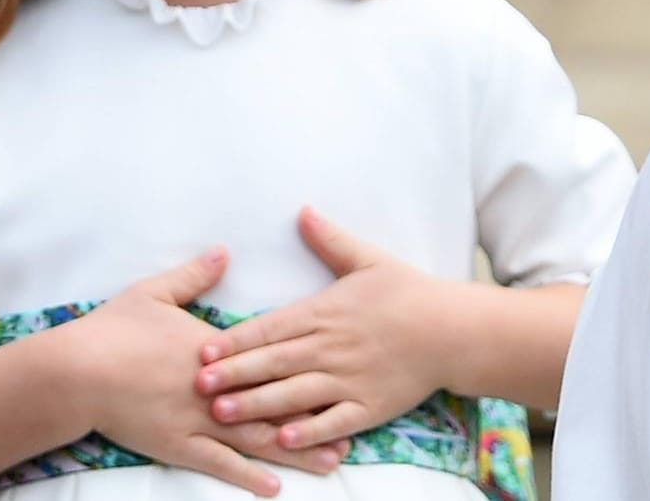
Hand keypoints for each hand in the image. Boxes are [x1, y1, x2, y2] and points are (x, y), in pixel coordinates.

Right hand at [59, 248, 351, 494]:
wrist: (74, 371)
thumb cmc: (113, 330)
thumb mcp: (155, 293)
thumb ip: (195, 275)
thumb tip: (224, 250)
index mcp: (216, 349)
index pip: (271, 359)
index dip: (308, 367)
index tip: (343, 368)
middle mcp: (216, 386)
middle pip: (276, 402)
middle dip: (318, 415)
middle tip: (358, 425)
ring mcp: (197, 419)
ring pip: (256, 438)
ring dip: (296, 450)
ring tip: (333, 461)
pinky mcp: (177, 446)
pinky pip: (219, 464)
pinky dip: (248, 476)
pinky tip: (274, 487)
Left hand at [196, 208, 455, 450]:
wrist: (453, 330)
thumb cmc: (409, 292)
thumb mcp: (368, 260)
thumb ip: (330, 240)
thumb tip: (302, 211)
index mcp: (324, 313)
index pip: (269, 329)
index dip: (234, 342)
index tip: (203, 352)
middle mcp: (330, 348)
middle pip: (272, 363)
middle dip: (232, 376)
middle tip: (196, 387)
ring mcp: (349, 380)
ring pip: (293, 395)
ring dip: (255, 405)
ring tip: (222, 414)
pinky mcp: (368, 406)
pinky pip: (331, 422)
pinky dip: (306, 431)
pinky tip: (281, 438)